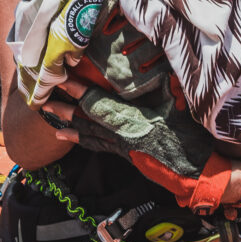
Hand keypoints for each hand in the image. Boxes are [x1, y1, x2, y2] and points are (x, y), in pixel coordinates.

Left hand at [43, 78, 232, 212]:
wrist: (196, 175)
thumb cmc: (191, 143)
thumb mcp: (182, 111)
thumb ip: (170, 88)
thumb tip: (164, 66)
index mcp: (134, 123)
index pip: (101, 105)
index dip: (81, 92)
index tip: (63, 81)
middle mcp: (123, 136)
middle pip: (88, 120)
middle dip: (66, 108)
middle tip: (43, 99)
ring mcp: (122, 147)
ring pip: (88, 133)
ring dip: (67, 122)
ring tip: (48, 114)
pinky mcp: (125, 155)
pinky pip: (96, 145)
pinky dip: (79, 138)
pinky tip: (65, 135)